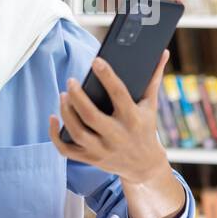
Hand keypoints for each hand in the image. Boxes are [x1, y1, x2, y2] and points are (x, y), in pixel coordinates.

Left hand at [49, 48, 171, 183]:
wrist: (144, 165)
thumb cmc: (145, 128)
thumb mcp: (150, 105)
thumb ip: (153, 78)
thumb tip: (163, 52)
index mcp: (132, 119)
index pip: (119, 94)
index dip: (107, 76)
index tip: (96, 61)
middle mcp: (117, 136)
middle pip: (91, 116)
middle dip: (78, 97)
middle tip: (70, 81)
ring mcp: (102, 150)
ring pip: (77, 133)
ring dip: (66, 113)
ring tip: (63, 95)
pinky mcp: (91, 159)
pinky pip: (67, 150)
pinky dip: (56, 135)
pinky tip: (53, 118)